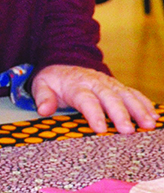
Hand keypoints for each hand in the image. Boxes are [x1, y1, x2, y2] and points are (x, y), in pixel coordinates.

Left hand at [32, 65, 156, 134]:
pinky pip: (133, 93)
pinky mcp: (117, 86)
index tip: (100, 129)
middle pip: (110, 98)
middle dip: (121, 114)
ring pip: (126, 95)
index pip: (86, 100)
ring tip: (148, 124)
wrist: (64, 62)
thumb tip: (44, 110)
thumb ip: (43, 97)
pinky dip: (144, 103)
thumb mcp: (41, 85)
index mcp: (76, 85)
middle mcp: (95, 83)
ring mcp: (109, 83)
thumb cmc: (53, 80)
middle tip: (129, 131)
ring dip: (139, 109)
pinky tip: (154, 115)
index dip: (93, 114)